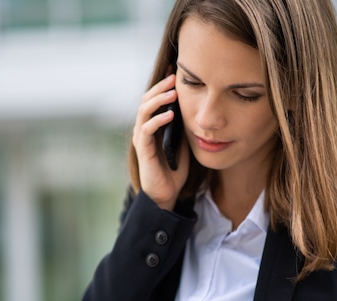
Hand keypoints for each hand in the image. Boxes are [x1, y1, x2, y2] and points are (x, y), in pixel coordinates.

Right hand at [132, 74, 189, 210]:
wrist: (165, 193)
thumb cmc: (174, 170)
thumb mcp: (183, 143)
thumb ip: (184, 127)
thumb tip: (194, 109)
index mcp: (153, 126)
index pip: (154, 100)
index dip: (162, 85)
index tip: (175, 71)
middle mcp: (144, 129)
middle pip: (146, 100)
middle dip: (160, 86)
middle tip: (174, 76)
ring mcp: (142, 138)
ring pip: (144, 111)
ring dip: (158, 99)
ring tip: (173, 92)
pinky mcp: (143, 149)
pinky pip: (147, 129)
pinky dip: (158, 119)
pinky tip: (170, 114)